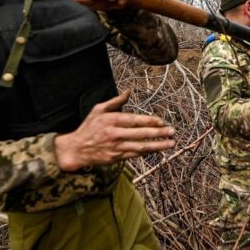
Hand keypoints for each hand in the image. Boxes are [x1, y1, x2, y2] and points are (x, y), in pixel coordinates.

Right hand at [54, 90, 174, 171]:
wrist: (76, 149)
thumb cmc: (88, 127)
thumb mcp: (98, 110)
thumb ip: (115, 101)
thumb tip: (129, 91)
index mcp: (111, 120)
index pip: (134, 121)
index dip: (149, 121)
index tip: (161, 122)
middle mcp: (115, 134)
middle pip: (141, 134)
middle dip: (158, 133)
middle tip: (172, 132)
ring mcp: (116, 147)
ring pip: (141, 147)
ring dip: (157, 145)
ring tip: (171, 143)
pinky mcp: (117, 158)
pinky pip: (135, 155)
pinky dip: (147, 152)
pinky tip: (157, 150)